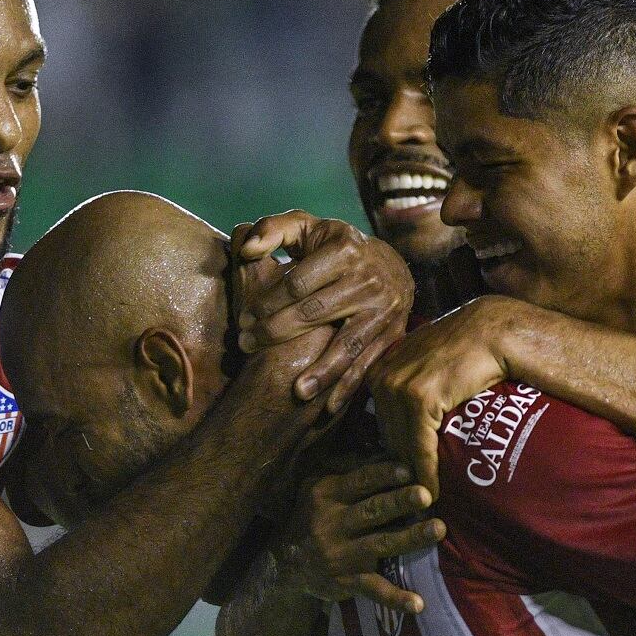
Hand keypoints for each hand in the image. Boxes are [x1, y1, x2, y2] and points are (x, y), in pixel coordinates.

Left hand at [232, 211, 415, 412]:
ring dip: (321, 371)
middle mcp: (367, 279)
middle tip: (246, 346)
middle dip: (276, 332)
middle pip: (315, 313)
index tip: (243, 318)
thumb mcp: (307, 228)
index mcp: (344, 250)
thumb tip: (247, 248)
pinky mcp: (392, 334)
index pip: (297, 282)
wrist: (392, 268)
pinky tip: (328, 407)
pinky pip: (367, 364)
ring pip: (346, 344)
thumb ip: (272, 230)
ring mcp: (382, 309)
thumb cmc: (335, 248)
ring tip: (296, 392)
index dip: (266, 301)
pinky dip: (349, 386)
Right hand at [278, 462, 445, 614]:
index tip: (408, 469)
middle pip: (372, 511)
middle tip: (427, 495)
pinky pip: (374, 589)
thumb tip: (387, 449)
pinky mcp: (346, 581)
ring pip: (380, 545)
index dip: (383, 475)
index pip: (359, 481)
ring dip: (410, 538)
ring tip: (438, 529)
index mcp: (328, 495)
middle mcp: (332, 524)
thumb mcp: (317, 487)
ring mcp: (340, 555)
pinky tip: (418, 604)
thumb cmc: (312, 516)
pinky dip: (395, 599)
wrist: (284, 563)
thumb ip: (348, 471)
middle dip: (400, 502)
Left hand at [369, 295, 525, 496]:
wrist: (491, 330)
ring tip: (423, 500)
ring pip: (401, 447)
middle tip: (411, 496)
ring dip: (413, 477)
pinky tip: (434, 492)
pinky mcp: (419, 400)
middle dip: (400, 468)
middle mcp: (382, 379)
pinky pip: (419, 448)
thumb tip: (410, 415)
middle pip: (388, 438)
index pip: (381, 424)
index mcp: (379, 371)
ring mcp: (398, 388)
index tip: (401, 478)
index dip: (393, 452)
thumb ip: (409, 381)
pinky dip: (426, 473)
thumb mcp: (425, 361)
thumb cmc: (465, 346)